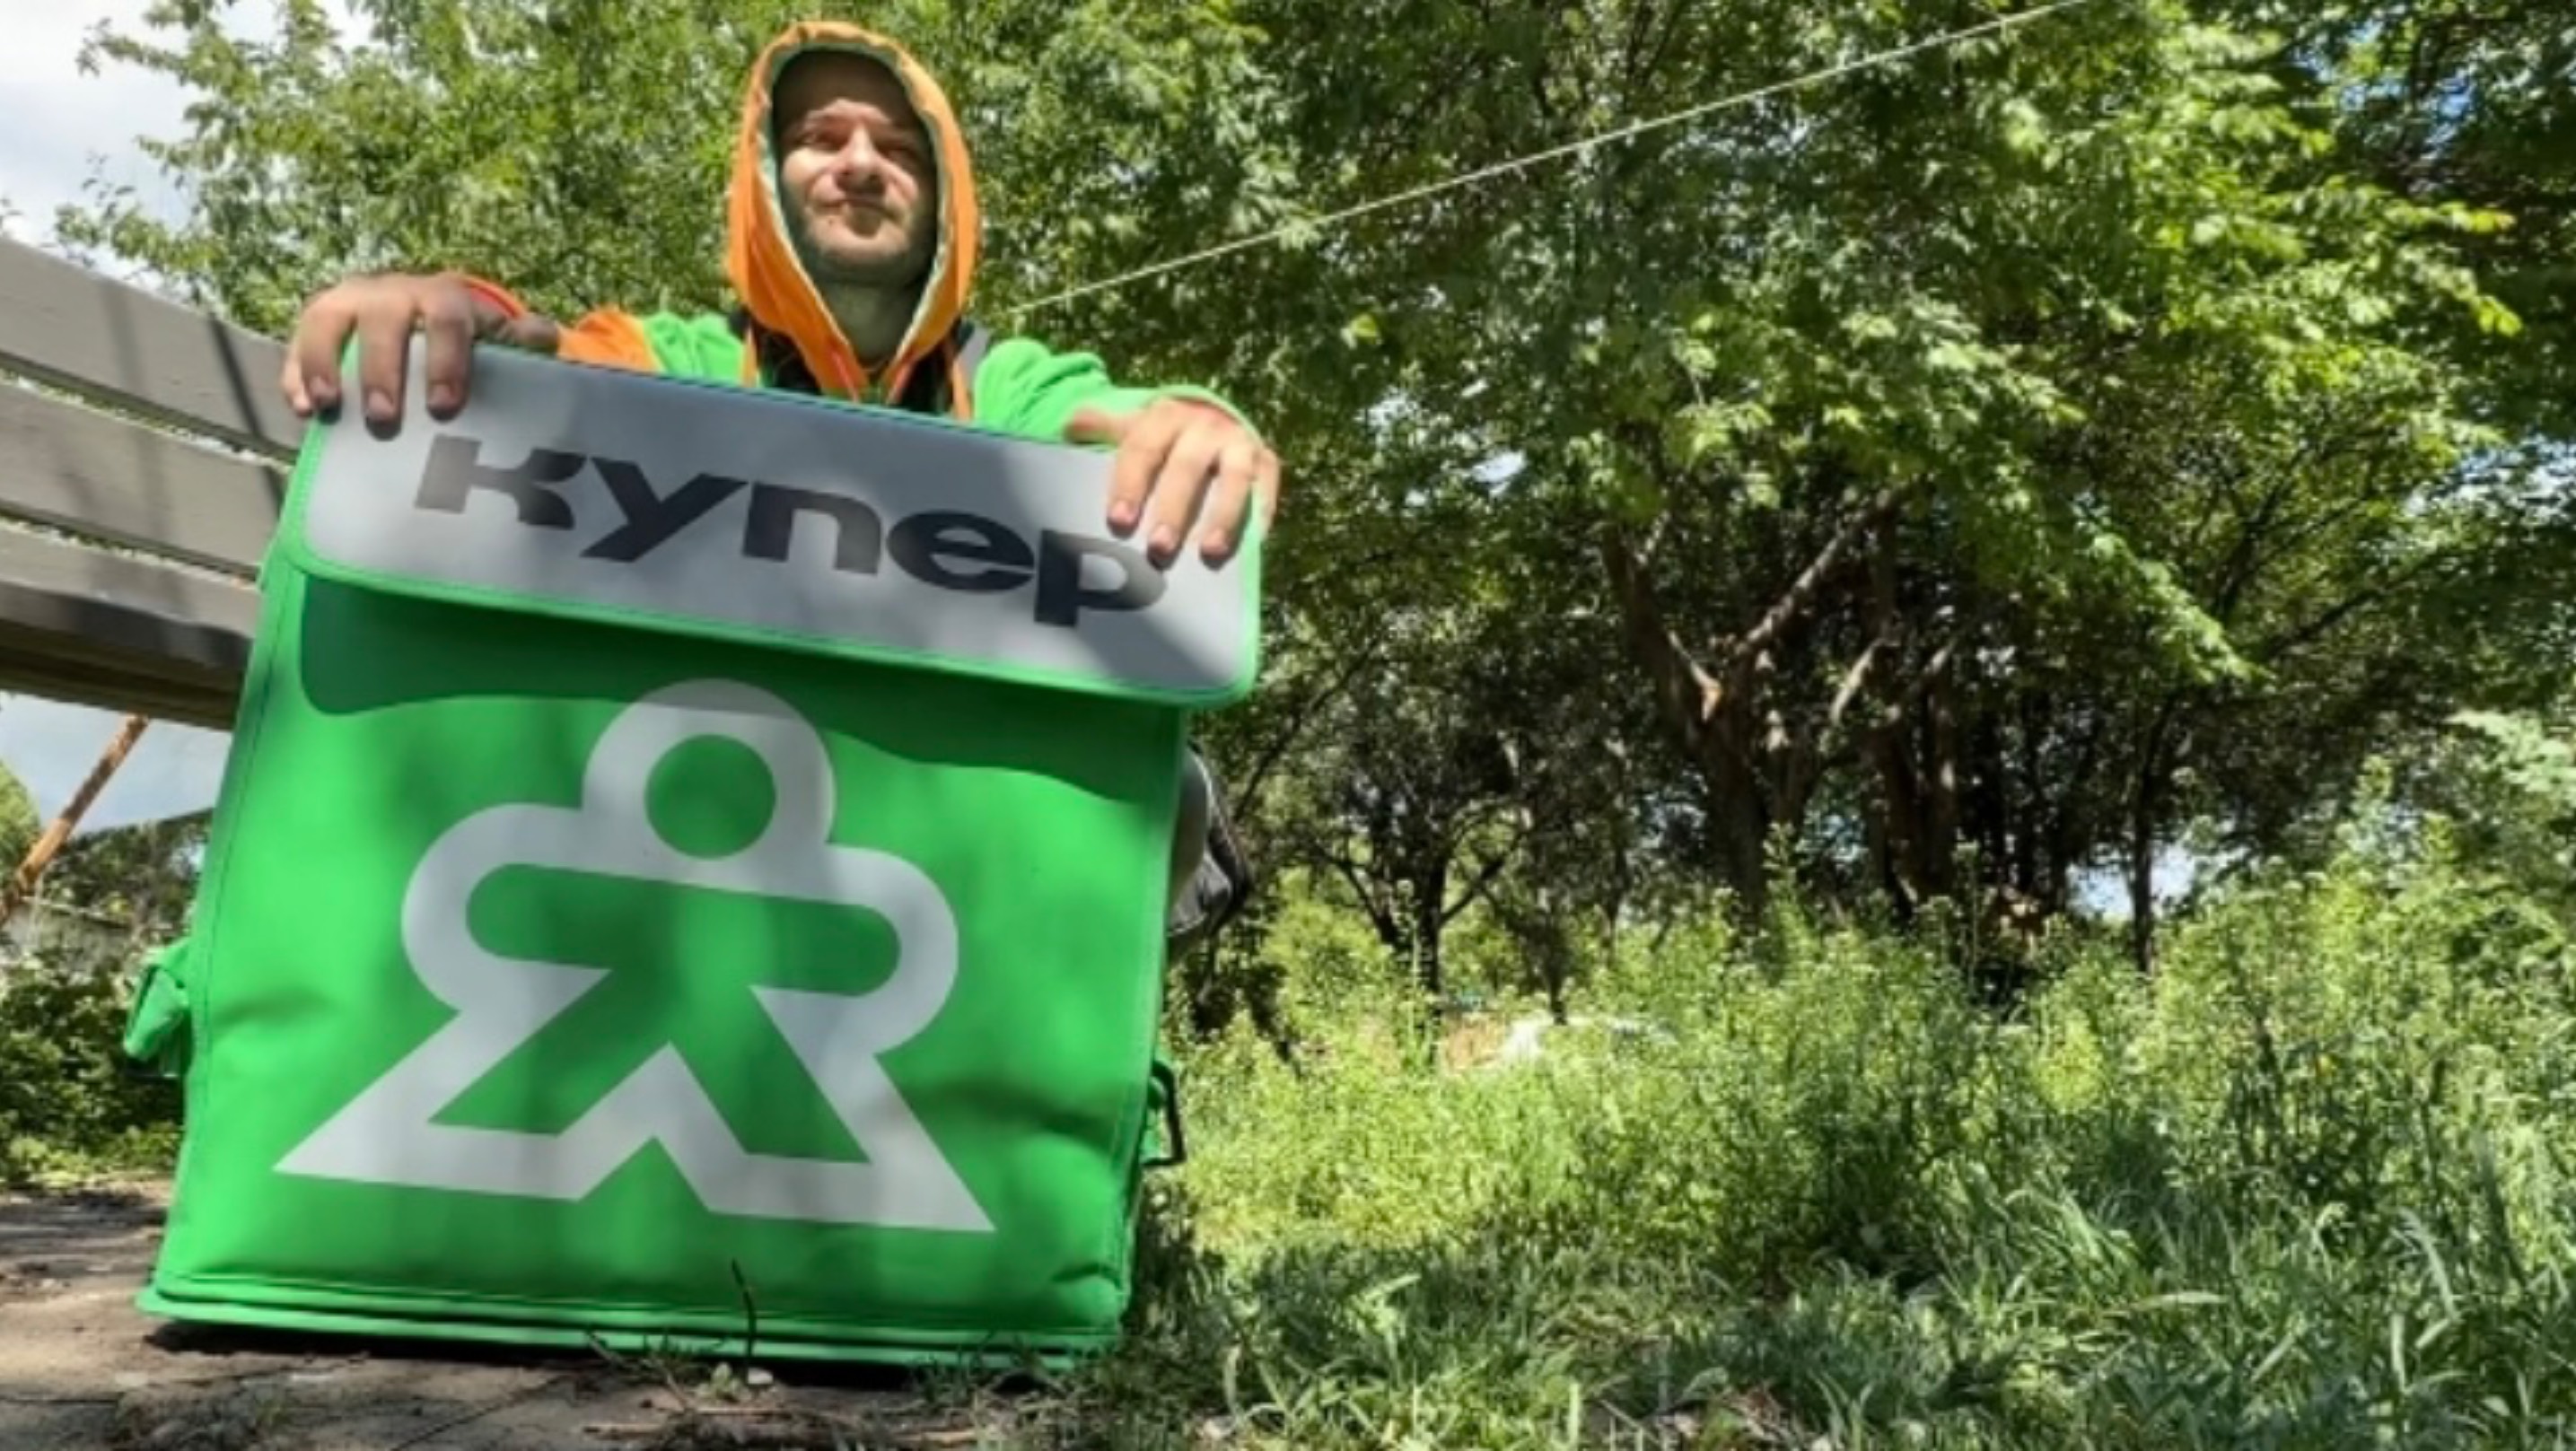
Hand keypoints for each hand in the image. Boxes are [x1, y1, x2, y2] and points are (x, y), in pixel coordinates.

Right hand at [280, 271, 560, 425]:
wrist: (419, 312)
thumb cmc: (464, 339)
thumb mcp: (493, 338)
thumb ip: (517, 342)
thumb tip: (545, 337)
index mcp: (443, 297)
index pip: (447, 319)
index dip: (446, 359)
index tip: (445, 405)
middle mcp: (392, 293)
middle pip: (383, 321)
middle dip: (382, 370)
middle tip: (385, 418)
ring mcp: (349, 303)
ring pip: (328, 321)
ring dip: (324, 363)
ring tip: (327, 407)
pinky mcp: (317, 323)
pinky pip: (297, 342)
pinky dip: (296, 373)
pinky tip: (302, 410)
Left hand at [1064, 399, 1278, 567]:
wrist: (1211, 416)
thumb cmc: (1161, 436)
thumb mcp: (1132, 426)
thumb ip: (1101, 427)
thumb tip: (1068, 428)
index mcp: (1164, 416)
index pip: (1143, 449)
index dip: (1130, 484)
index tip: (1118, 521)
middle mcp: (1204, 426)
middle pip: (1187, 468)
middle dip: (1173, 509)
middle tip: (1158, 549)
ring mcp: (1238, 443)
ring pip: (1233, 480)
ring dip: (1222, 517)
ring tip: (1209, 552)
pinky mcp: (1265, 462)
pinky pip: (1264, 490)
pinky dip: (1259, 515)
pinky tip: (1252, 545)